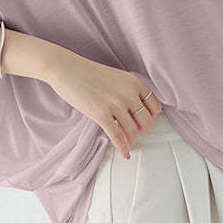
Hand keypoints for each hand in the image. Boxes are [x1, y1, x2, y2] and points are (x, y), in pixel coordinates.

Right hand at [46, 49, 162, 159]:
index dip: (150, 117)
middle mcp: (129, 93)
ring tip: (126, 143)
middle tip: (132, 131)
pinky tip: (124, 154)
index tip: (142, 121)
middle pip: (146, 121)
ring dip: (130, 140)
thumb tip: (135, 111)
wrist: (67, 69)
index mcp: (134, 83)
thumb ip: (128, 91)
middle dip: (140, 129)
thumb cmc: (88, 73)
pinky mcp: (101, 114)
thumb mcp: (117, 77)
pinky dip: (122, 148)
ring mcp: (116, 104)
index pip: (155, 106)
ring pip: (132, 131)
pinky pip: (117, 137)